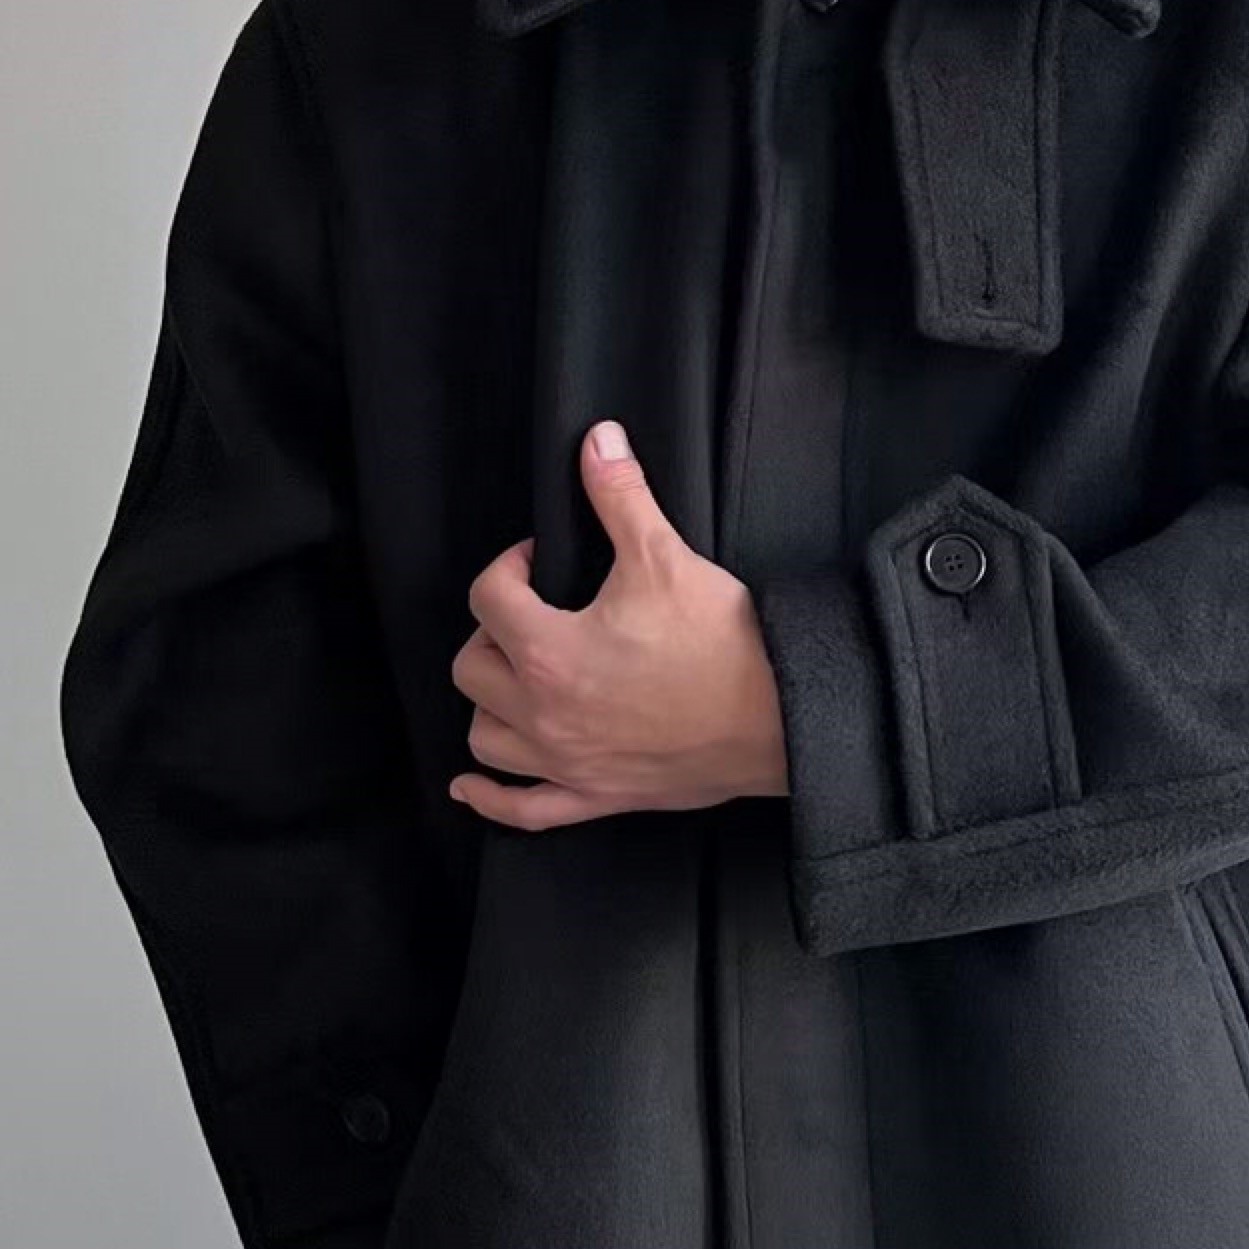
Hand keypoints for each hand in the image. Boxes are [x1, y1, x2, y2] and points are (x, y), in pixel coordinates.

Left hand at [448, 419, 789, 829]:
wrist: (779, 717)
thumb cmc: (722, 643)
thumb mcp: (664, 556)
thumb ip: (620, 495)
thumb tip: (597, 439)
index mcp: (549, 650)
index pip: (488, 596)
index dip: (509, 566)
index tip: (539, 561)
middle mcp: (543, 712)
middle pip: (471, 668)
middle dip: (492, 634)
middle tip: (530, 616)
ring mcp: (565, 761)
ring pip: (485, 738)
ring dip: (489, 705)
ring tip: (515, 680)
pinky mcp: (595, 796)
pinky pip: (522, 810)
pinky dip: (490, 800)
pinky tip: (469, 786)